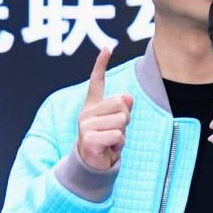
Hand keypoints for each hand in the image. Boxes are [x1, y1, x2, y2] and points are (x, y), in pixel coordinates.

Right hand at [76, 47, 132, 173]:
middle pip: (120, 104)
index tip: (107, 48)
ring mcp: (86, 125)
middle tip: (116, 131)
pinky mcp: (89, 138)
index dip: (101, 64)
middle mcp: (87, 112)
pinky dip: (119, 144)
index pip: (97, 81)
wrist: (94, 164)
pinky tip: (109, 148)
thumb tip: (127, 96)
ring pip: (121, 120)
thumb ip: (122, 108)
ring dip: (122, 133)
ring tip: (112, 140)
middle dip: (125, 118)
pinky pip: (117, 135)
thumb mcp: (118, 122)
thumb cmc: (106, 141)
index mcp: (93, 105)